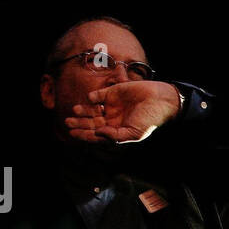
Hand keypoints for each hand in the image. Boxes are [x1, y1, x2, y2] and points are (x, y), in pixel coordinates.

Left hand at [64, 81, 180, 143]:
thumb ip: (116, 136)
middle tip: (68, 122)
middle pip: (91, 122)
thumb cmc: (150, 120)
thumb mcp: (134, 133)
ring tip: (74, 110)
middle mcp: (112, 119)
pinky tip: (91, 99)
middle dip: (79, 123)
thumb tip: (98, 133)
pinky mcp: (114, 92)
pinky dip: (93, 97)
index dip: (84, 135)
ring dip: (83, 110)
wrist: (161, 100)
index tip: (72, 134)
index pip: (96, 135)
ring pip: (92, 109)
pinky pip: (98, 95)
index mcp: (116, 130)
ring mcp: (112, 105)